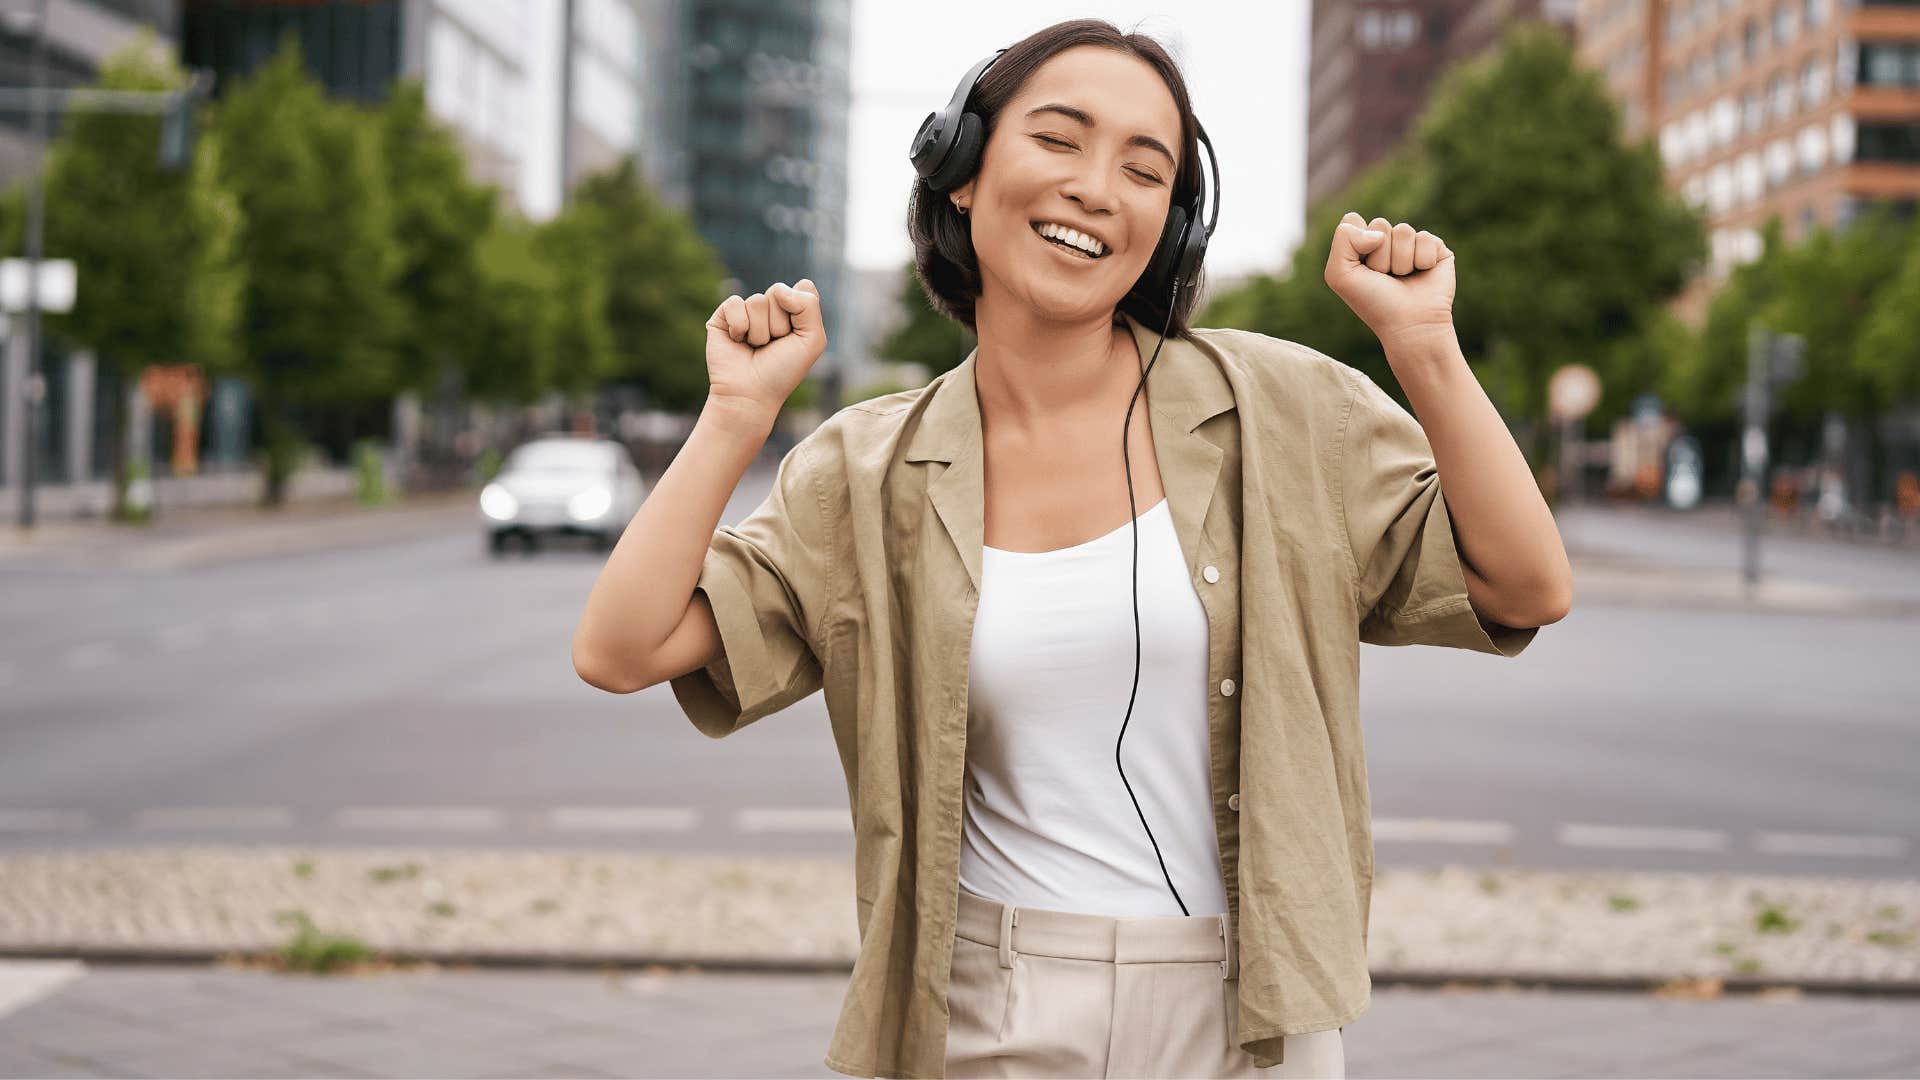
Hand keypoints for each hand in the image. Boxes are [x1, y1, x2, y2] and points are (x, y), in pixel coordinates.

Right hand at [705, 279, 827, 425]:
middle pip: (778, 293)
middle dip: (779, 325)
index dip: (801, 313)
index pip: (803, 289)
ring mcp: (747, 312)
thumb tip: (779, 289)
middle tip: (773, 346)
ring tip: (756, 348)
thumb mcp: (812, 340)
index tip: (796, 338)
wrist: (751, 394)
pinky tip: (738, 341)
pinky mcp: (723, 316)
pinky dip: (739, 326)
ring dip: (759, 331)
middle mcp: (771, 308)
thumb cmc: (783, 370)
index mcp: (794, 311)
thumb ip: (808, 305)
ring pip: (757, 301)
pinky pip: (735, 303)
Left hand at [1323, 212, 1456, 356]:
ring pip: (1403, 230)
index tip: (1361, 269)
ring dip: (1400, 260)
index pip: (1353, 221)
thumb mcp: (1339, 274)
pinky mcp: (1435, 248)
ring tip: (1402, 278)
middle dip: (1379, 255)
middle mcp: (1386, 242)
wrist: (1409, 324)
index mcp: (1360, 246)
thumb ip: (1343, 239)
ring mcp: (1411, 244)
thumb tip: (1378, 231)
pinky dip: (1422, 260)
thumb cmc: (1373, 302)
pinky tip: (1422, 274)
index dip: (1356, 244)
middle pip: (1379, 224)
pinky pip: (1425, 237)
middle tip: (1384, 277)